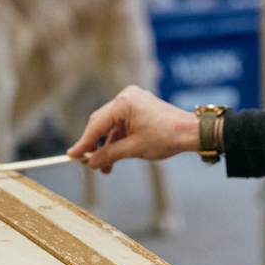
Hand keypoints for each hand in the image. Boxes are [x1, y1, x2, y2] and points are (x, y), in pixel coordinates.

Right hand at [68, 86, 198, 173]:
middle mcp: (126, 97)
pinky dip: (118, 140)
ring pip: (112, 126)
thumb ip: (108, 154)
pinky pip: (122, 124)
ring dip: (108, 146)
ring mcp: (134, 101)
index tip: (72, 156)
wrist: (191, 132)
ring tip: (105, 168)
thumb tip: (89, 162)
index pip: (97, 125)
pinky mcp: (140, 107)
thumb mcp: (133, 149)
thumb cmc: (166, 137)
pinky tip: (115, 157)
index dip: (84, 143)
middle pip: (101, 123)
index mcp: (124, 103)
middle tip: (87, 163)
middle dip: (95, 145)